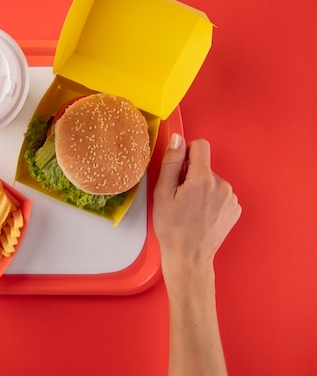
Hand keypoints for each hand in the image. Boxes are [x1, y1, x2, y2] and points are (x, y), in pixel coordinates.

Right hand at [153, 134, 240, 272]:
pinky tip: (200, 215)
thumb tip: (177, 139)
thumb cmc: (172, 228)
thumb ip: (171, 162)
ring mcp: (231, 198)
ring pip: (212, 180)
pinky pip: (220, 194)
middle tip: (179, 198)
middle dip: (191, 175)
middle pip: (204, 166)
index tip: (178, 170)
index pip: (200, 146)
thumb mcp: (162, 193)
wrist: (189, 258)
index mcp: (203, 179)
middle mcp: (222, 185)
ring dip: (201, 188)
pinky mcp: (234, 209)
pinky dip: (210, 200)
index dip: (186, 153)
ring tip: (190, 209)